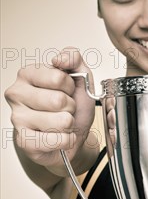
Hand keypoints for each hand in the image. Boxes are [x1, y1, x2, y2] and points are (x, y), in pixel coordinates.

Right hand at [4, 47, 95, 172]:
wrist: (70, 138)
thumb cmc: (72, 109)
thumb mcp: (80, 80)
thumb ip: (74, 60)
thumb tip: (59, 58)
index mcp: (28, 74)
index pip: (58, 77)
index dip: (71, 87)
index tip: (67, 91)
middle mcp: (17, 93)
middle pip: (58, 100)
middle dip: (71, 108)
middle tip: (65, 110)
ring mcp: (17, 118)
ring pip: (61, 121)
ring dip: (69, 125)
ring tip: (62, 124)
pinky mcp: (24, 140)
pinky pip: (58, 140)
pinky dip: (66, 140)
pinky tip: (59, 137)